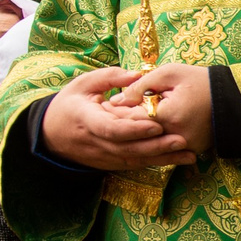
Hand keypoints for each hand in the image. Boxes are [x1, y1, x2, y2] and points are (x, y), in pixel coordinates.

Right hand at [40, 67, 191, 170]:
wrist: (50, 135)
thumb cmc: (70, 104)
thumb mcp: (83, 84)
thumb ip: (110, 78)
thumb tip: (138, 75)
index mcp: (86, 120)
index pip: (111, 129)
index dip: (134, 129)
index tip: (156, 124)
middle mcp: (96, 143)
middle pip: (129, 149)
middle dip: (157, 147)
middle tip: (182, 140)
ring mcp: (103, 157)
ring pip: (135, 160)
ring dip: (163, 159)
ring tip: (189, 155)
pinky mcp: (111, 164)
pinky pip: (135, 165)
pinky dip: (157, 163)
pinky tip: (178, 160)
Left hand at [111, 62, 214, 155]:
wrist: (235, 97)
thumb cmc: (200, 80)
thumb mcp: (169, 73)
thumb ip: (141, 85)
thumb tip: (117, 99)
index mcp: (169, 115)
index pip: (132, 118)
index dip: (117, 112)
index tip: (105, 105)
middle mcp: (176, 136)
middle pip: (139, 133)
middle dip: (123, 122)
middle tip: (108, 113)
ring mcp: (185, 146)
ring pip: (151, 142)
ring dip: (138, 132)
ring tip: (125, 120)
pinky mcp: (192, 150)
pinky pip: (166, 146)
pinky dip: (155, 138)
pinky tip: (147, 128)